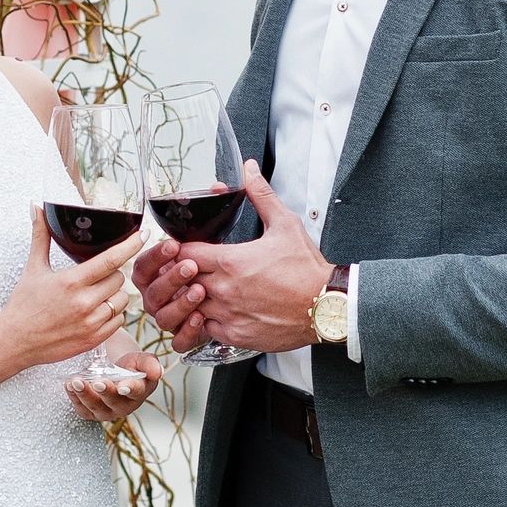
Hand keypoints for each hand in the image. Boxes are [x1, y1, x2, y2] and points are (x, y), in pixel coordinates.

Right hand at [0, 207, 146, 369]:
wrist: (15, 341)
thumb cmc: (24, 305)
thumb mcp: (33, 267)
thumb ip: (40, 236)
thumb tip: (36, 207)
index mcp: (71, 281)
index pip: (111, 259)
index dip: (131, 245)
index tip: (143, 234)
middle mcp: (84, 303)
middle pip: (120, 278)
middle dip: (112, 273)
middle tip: (96, 275)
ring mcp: (91, 323)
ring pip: (122, 300)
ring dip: (114, 294)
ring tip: (95, 294)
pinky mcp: (94, 340)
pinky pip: (119, 321)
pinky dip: (112, 314)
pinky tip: (96, 311)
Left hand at [66, 349, 162, 421]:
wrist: (113, 368)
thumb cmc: (130, 365)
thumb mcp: (142, 359)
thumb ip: (150, 364)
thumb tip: (158, 372)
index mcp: (139, 392)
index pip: (136, 392)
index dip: (130, 389)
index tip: (123, 386)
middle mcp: (123, 406)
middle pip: (114, 402)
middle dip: (105, 392)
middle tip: (98, 382)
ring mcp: (106, 411)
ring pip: (95, 407)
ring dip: (85, 395)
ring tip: (76, 381)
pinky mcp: (90, 412)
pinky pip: (81, 409)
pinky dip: (74, 397)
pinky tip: (68, 385)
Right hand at [134, 239, 208, 349]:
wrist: (220, 300)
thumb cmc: (201, 274)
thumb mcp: (193, 256)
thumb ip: (185, 248)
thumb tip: (180, 236)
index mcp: (150, 279)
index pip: (143, 267)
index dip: (155, 257)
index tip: (173, 246)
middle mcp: (154, 301)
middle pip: (153, 293)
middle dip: (171, 279)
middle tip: (190, 266)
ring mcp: (166, 320)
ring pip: (164, 318)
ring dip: (181, 304)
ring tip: (199, 291)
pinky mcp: (181, 339)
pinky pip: (179, 341)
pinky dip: (189, 330)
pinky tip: (200, 316)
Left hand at [180, 161, 331, 354]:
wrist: (326, 307)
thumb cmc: (307, 270)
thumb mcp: (285, 224)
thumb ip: (261, 195)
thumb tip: (249, 170)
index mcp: (230, 261)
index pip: (183, 254)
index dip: (180, 249)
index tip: (187, 248)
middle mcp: (224, 290)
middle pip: (182, 280)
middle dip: (183, 272)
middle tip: (192, 268)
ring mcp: (228, 315)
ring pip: (190, 306)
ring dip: (193, 297)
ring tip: (204, 289)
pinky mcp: (235, 335)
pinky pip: (205, 329)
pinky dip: (206, 320)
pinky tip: (218, 310)